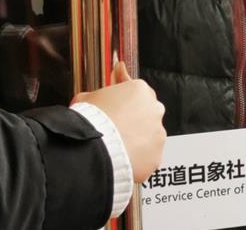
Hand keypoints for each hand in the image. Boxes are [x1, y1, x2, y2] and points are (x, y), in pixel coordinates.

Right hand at [73, 62, 166, 182]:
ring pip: (151, 135)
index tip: (121, 106)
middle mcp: (154, 109)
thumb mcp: (87, 98)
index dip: (127, 100)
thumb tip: (89, 99)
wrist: (96, 146)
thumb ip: (96, 97)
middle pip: (149, 111)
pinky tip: (125, 156)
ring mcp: (158, 132)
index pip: (139, 91)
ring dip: (139, 138)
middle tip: (120, 125)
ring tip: (120, 143)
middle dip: (137, 118)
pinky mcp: (156, 154)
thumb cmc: (92, 121)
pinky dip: (140, 156)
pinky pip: (149, 154)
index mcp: (140, 90)